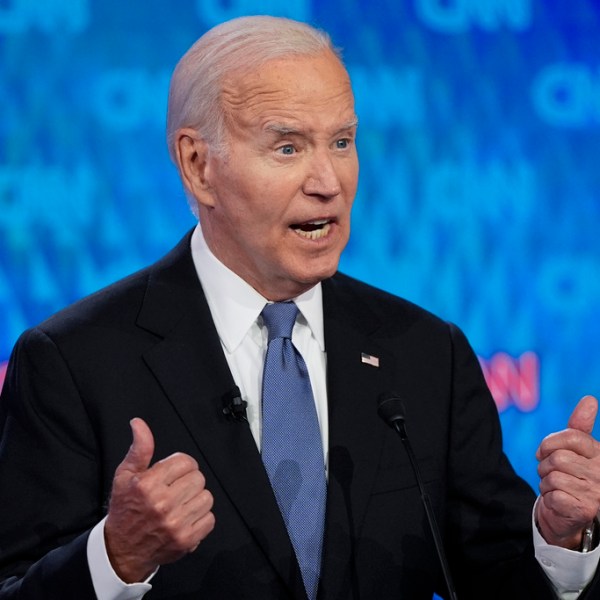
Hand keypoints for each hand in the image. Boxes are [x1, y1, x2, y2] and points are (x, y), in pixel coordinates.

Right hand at [104, 418, 214, 581]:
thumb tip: (139, 424)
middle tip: (176, 490)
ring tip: (181, 504)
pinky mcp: (186, 540)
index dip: (182, 465)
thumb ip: (139, 448)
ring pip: (206, 497)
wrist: (122, 550)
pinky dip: (201, 518)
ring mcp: (175, 524)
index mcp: (148, 485)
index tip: (174, 474)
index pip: (186, 462)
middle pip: (198, 478)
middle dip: (189, 481)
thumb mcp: (125, 475)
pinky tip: (186, 518)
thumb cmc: (125, 509)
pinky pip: (210, 519)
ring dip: (196, 499)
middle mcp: (163, 504)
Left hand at [536, 395, 599, 548]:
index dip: (550, 442)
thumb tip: (590, 399)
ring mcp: (595, 493)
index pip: (572, 437)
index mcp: (599, 454)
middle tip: (550, 472)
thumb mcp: (574, 448)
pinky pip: (552, 494)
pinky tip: (557, 500)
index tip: (544, 451)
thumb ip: (580, 426)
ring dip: (545, 482)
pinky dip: (547, 496)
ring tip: (555, 487)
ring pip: (552, 476)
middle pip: (557, 457)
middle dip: (544, 465)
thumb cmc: (570, 474)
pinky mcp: (583, 510)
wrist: (569, 512)